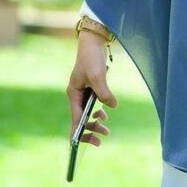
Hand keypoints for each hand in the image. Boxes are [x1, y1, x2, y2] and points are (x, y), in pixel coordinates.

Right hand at [66, 30, 118, 146]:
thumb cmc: (92, 58)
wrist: (93, 42)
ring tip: (106, 128)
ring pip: (87, 113)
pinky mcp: (91, 88)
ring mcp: (83, 92)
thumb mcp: (98, 77)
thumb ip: (104, 93)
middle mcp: (76, 95)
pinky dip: (99, 111)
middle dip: (89, 130)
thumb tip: (112, 107)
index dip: (78, 132)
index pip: (75, 119)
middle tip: (102, 138)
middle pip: (80, 119)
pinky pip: (92, 105)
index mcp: (73, 94)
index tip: (81, 145)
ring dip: (95, 122)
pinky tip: (105, 113)